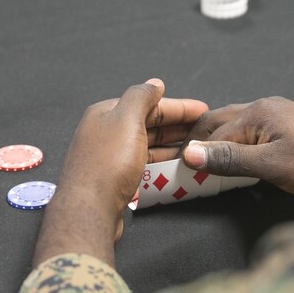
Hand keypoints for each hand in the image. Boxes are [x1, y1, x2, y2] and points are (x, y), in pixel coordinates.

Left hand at [33, 79, 208, 265]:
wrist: (89, 209)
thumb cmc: (107, 163)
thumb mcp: (127, 119)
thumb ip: (142, 97)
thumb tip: (154, 83)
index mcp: (106, 113)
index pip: (148, 104)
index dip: (178, 107)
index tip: (203, 110)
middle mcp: (105, 133)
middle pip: (148, 124)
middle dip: (177, 126)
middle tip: (203, 130)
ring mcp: (109, 157)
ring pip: (146, 146)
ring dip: (170, 146)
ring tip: (194, 149)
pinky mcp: (113, 179)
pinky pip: (142, 165)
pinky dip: (160, 163)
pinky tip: (174, 167)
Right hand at [181, 97, 293, 199]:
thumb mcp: (274, 166)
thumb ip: (231, 160)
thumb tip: (188, 153)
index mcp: (258, 112)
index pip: (210, 135)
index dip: (190, 156)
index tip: (171, 176)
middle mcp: (266, 108)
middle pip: (218, 123)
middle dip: (195, 141)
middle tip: (175, 165)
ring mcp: (281, 116)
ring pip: (235, 127)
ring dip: (215, 143)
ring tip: (197, 163)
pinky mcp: (292, 129)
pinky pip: (252, 133)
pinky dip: (235, 146)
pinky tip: (233, 160)